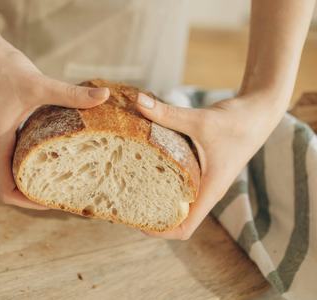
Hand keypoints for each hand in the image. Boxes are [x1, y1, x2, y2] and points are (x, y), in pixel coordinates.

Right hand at [0, 38, 108, 208]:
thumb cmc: (1, 69)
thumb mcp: (37, 85)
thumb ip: (70, 94)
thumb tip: (103, 97)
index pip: (8, 190)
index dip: (29, 202)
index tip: (54, 202)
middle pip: (15, 183)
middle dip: (38, 192)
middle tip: (68, 191)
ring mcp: (4, 136)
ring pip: (19, 168)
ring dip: (39, 175)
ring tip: (68, 176)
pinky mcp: (10, 125)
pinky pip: (23, 150)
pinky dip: (39, 156)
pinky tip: (61, 148)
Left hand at [135, 92, 285, 238]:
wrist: (260, 111)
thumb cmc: (237, 121)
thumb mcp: (200, 120)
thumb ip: (168, 113)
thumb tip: (138, 101)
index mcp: (210, 190)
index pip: (185, 228)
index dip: (161, 231)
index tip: (137, 223)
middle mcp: (207, 190)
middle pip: (178, 219)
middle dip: (153, 216)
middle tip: (126, 204)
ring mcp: (206, 180)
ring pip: (180, 201)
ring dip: (158, 199)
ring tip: (131, 189)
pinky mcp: (204, 169)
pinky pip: (182, 184)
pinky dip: (165, 182)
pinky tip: (147, 167)